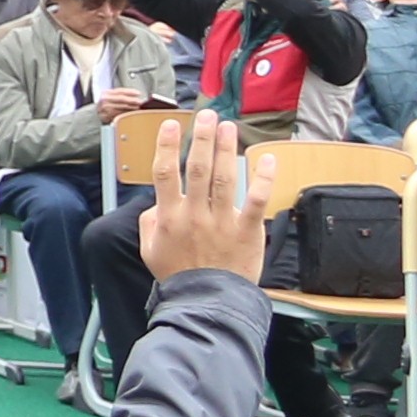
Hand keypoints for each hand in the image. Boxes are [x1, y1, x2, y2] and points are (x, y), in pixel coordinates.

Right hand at [128, 109, 263, 286]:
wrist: (206, 300)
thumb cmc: (177, 273)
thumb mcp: (149, 248)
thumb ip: (150, 221)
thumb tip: (157, 201)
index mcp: (169, 217)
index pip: (165, 174)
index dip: (166, 146)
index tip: (171, 125)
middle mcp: (194, 214)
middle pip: (197, 168)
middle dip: (202, 138)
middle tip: (207, 116)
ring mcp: (222, 221)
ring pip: (224, 178)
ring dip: (226, 149)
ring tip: (228, 126)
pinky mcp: (247, 230)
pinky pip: (256, 200)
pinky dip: (263, 178)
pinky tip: (267, 159)